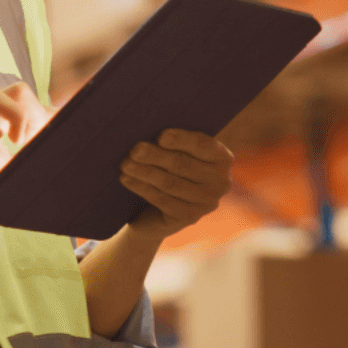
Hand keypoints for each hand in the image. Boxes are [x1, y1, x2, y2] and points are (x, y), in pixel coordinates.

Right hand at [0, 83, 48, 233]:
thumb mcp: (8, 176)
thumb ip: (26, 164)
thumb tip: (57, 169)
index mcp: (0, 128)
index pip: (25, 103)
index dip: (45, 112)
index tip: (54, 135)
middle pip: (13, 90)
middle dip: (31, 107)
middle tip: (34, 137)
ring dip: (13, 112)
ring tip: (17, 140)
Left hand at [119, 128, 233, 240]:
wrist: (159, 208)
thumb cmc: (169, 167)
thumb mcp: (176, 151)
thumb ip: (172, 141)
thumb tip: (151, 130)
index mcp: (222, 157)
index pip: (203, 145)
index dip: (182, 140)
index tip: (161, 136)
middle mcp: (221, 181)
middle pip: (183, 165)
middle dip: (156, 156)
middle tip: (134, 149)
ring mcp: (206, 202)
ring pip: (171, 183)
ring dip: (145, 172)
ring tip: (125, 164)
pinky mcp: (189, 217)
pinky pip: (163, 200)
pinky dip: (143, 188)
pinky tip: (127, 179)